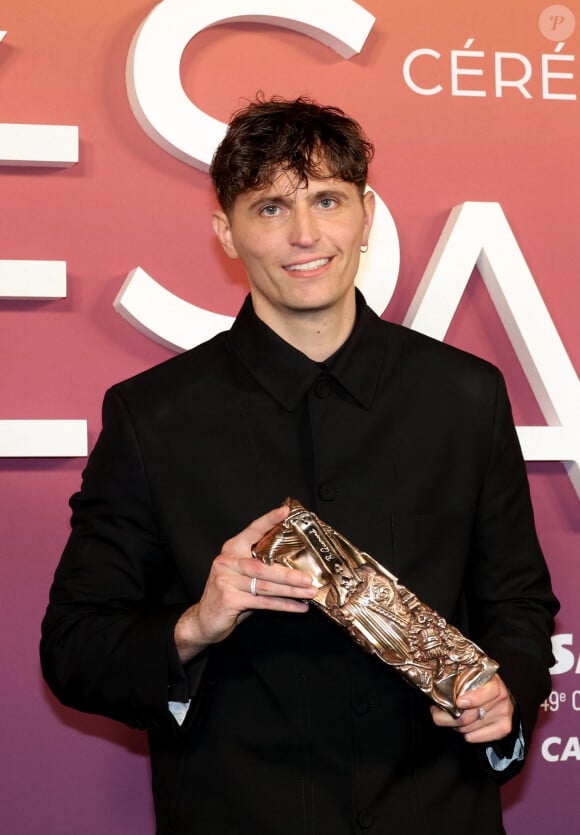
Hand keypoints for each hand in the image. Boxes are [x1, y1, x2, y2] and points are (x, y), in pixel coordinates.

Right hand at [174, 505, 317, 662]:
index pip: (252, 531)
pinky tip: (299, 607)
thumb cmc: (228, 595)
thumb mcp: (241, 576)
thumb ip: (260, 568)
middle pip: (263, 566)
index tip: (286, 511)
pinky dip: (284, 605)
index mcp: (232, 550)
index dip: (269, 520)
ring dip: (291, 591)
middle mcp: (227, 562)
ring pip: (265, 586)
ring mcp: (226, 580)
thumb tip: (294, 567)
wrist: (203, 620)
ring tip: (310, 592)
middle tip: (310, 578)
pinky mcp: (228, 599)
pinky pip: (263, 602)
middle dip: (289, 574)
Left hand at [430, 674, 514, 743]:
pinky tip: (463, 724)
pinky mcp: (503, 729)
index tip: (458, 702)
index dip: (471, 700)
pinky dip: (464, 733)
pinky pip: (474, 737)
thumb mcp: (472, 675)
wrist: (499, 693)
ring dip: (454, 724)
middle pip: (470, 716)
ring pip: (468, 728)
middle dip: (447, 716)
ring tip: (451, 716)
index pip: (483, 694)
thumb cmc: (482, 684)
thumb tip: (439, 681)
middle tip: (436, 712)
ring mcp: (503, 715)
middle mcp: (501, 699)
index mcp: (493, 683)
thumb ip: (459, 678)